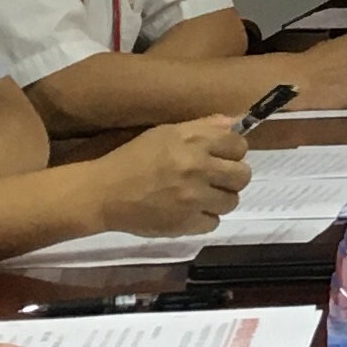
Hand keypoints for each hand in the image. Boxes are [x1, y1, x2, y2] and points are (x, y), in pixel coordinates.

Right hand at [93, 118, 253, 233]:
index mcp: (193, 142)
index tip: (222, 156)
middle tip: (215, 178)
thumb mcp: (165, 133)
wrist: (104, 192)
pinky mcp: (186, 223)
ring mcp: (194, 198)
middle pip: (242, 175)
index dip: (233, 151)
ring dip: (220, 199)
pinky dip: (204, 218)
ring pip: (232, 201)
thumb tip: (234, 123)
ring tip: (202, 196)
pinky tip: (190, 211)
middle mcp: (198, 168)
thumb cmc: (133, 158)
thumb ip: (203, 127)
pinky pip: (214, 222)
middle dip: (232, 176)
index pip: (238, 145)